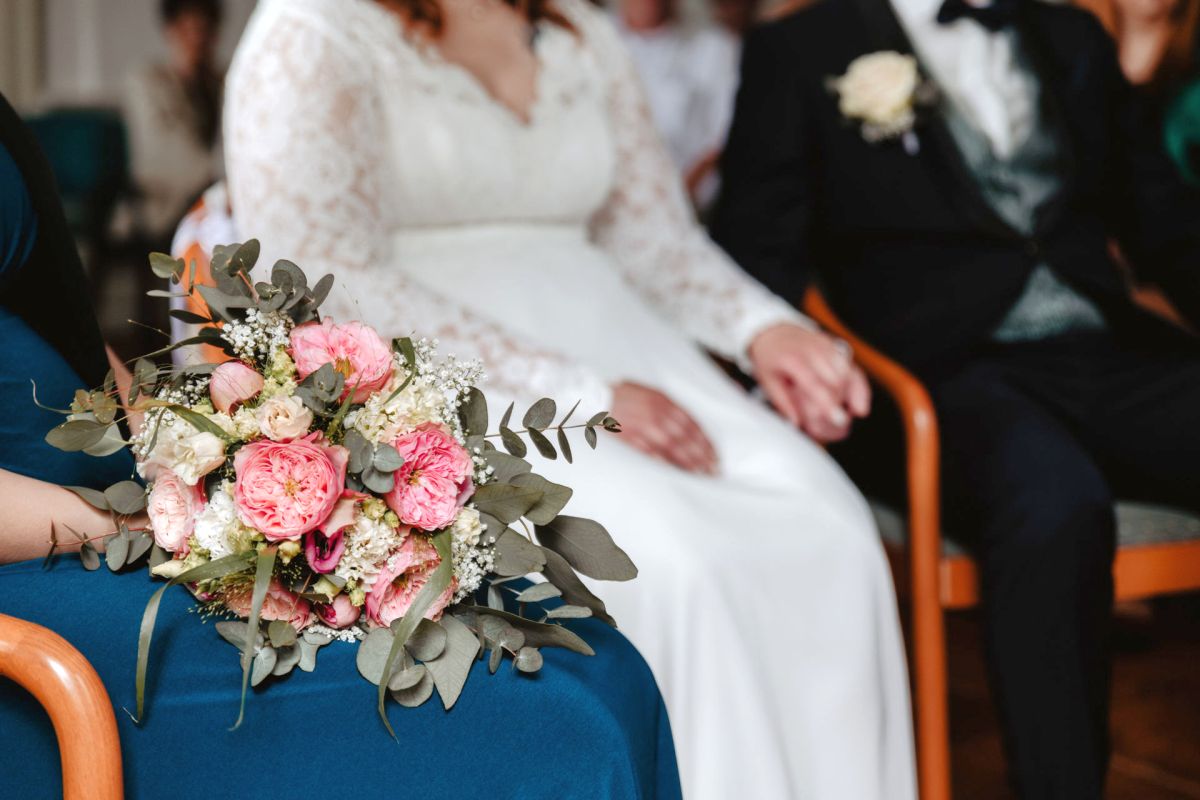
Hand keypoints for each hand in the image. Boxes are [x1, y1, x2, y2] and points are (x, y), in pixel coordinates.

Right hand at [611, 382, 717, 473]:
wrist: (597, 397)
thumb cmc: (624, 396)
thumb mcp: (650, 394)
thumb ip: (668, 407)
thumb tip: (687, 425)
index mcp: (664, 401)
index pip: (691, 424)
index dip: (705, 442)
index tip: (714, 455)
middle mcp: (657, 412)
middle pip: (685, 437)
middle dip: (701, 455)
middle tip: (712, 470)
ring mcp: (644, 425)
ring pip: (672, 446)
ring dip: (687, 462)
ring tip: (698, 474)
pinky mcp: (631, 436)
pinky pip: (651, 452)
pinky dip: (664, 462)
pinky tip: (674, 472)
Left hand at [748, 323, 870, 442]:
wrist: (774, 332)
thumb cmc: (770, 359)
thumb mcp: (767, 381)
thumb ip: (783, 403)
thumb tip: (796, 423)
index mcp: (792, 359)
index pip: (814, 384)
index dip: (828, 403)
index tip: (840, 421)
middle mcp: (812, 349)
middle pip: (836, 380)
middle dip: (837, 402)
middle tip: (834, 419)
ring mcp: (825, 345)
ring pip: (847, 373)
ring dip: (847, 394)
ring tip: (842, 409)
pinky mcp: (834, 345)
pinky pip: (851, 366)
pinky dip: (855, 384)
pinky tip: (854, 401)